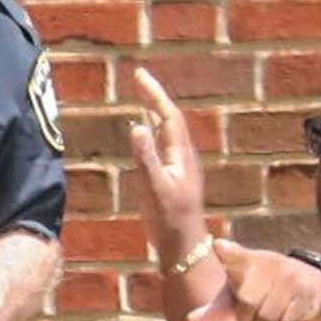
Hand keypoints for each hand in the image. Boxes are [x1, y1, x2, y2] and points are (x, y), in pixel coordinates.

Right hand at [124, 65, 212, 263]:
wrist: (183, 245)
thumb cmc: (169, 219)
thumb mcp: (155, 188)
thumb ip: (146, 158)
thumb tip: (137, 126)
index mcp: (180, 154)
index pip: (168, 115)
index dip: (154, 94)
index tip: (139, 75)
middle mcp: (181, 155)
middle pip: (169, 117)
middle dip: (154, 96)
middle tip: (138, 78)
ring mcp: (176, 166)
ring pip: (166, 130)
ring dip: (153, 110)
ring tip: (141, 95)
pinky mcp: (170, 176)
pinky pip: (160, 144)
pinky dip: (150, 130)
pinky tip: (143, 130)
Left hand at [198, 238, 320, 320]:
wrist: (309, 282)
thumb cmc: (261, 287)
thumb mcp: (238, 290)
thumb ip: (216, 306)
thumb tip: (190, 320)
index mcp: (248, 261)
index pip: (236, 256)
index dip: (228, 252)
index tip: (219, 246)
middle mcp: (270, 265)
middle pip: (246, 305)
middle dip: (246, 314)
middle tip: (253, 305)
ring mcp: (291, 278)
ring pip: (266, 319)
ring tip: (270, 308)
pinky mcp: (307, 294)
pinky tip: (285, 312)